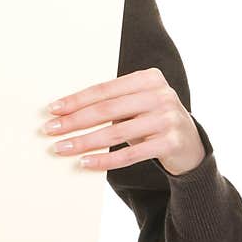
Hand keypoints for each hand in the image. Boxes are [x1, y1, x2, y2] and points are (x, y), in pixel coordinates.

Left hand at [43, 67, 206, 175]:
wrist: (191, 145)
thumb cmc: (151, 120)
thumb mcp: (136, 104)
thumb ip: (111, 103)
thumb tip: (64, 112)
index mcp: (148, 78)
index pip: (104, 90)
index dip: (76, 100)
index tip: (52, 109)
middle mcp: (161, 95)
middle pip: (107, 110)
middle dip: (74, 121)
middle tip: (50, 130)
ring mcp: (168, 119)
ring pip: (116, 133)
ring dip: (84, 142)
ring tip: (61, 148)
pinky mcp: (172, 143)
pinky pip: (130, 154)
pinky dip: (105, 160)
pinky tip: (85, 163)